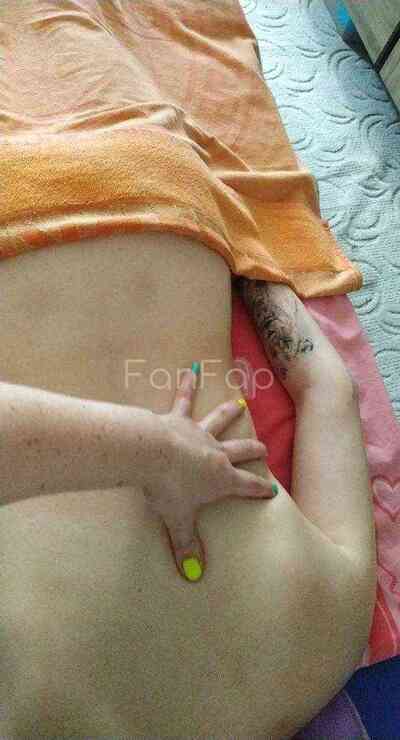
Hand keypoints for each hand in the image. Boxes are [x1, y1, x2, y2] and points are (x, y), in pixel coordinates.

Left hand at [143, 365, 277, 582]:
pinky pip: (184, 399)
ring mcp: (198, 433)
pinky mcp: (178, 418)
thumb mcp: (177, 521)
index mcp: (221, 479)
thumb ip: (186, 545)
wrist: (151, 454)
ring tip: (240, 402)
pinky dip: (187, 384)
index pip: (248, 486)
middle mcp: (216, 453)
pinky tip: (190, 369)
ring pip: (220, 421)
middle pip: (242, 451)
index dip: (260, 490)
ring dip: (230, 412)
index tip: (272, 491)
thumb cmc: (167, 489)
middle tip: (263, 447)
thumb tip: (194, 576)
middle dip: (254, 450)